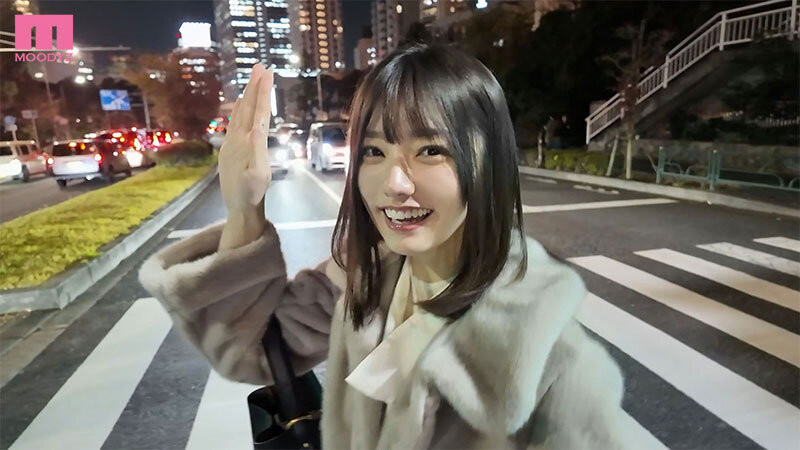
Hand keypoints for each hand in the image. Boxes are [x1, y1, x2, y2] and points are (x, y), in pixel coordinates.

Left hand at [219, 63, 272, 214]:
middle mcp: (237, 139)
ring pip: (241, 113)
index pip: (257, 113)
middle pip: (248, 107)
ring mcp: (232, 143)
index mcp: (248, 143)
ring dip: (248, 94)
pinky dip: (240, 108)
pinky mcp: (230, 148)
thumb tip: (256, 131)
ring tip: (252, 79)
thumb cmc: (252, 194)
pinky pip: (236, 122)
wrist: (237, 207)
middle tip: (260, 66)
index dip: (262, 92)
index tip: (266, 74)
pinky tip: (241, 103)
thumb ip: (256, 152)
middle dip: (254, 86)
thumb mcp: (258, 175)